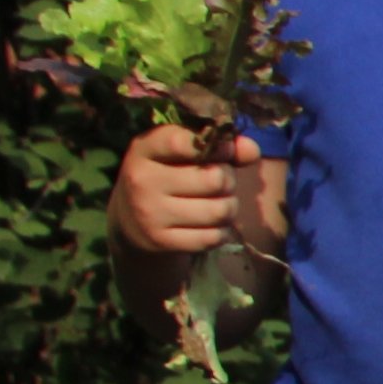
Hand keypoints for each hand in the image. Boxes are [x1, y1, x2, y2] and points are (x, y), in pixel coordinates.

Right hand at [108, 121, 248, 260]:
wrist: (131, 221)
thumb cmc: (168, 176)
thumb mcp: (183, 153)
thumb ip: (220, 146)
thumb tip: (251, 149)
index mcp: (144, 149)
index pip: (183, 142)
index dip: (217, 147)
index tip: (224, 151)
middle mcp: (142, 180)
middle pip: (215, 179)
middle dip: (228, 180)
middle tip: (220, 183)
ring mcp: (149, 213)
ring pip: (220, 210)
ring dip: (229, 207)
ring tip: (218, 203)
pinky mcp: (161, 241)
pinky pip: (213, 237)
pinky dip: (221, 231)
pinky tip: (209, 224)